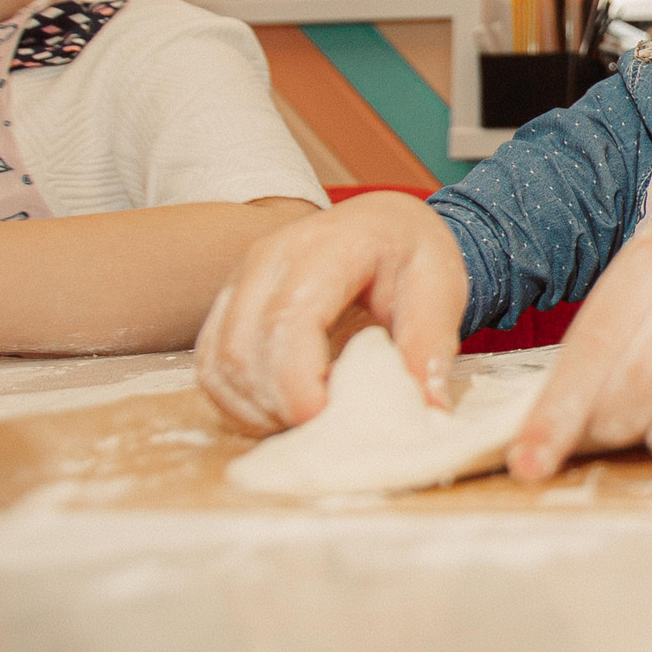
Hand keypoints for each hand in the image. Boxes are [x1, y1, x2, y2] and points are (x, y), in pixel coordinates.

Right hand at [195, 191, 466, 432]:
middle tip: (325, 429)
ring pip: (219, 362)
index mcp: (326, 247)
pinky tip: (280, 412)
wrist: (384, 223)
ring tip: (306, 423)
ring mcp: (240, 279)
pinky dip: (238, 401)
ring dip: (255, 409)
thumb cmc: (412, 254)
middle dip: (278, 404)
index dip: (297, 382)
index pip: (287, 320)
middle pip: (243, 348)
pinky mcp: (227, 303)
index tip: (327, 420)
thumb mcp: (441, 290)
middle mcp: (269, 257)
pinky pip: (211, 364)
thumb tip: (430, 409)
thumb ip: (429, 345)